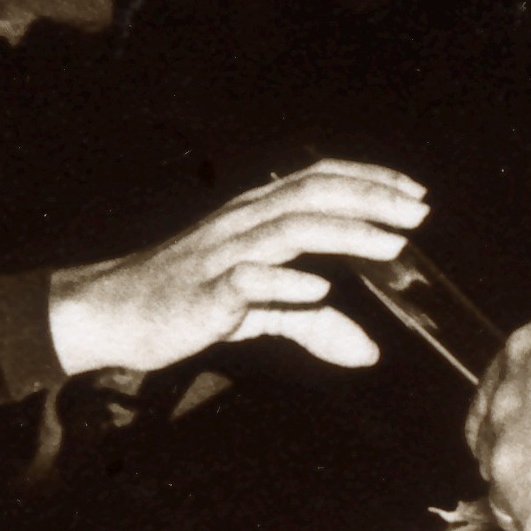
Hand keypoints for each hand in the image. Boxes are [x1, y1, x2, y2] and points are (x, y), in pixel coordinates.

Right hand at [47, 160, 426, 375]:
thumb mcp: (257, 310)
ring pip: (289, 227)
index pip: (318, 178)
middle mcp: (241, 222)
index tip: (413, 192)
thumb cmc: (186, 301)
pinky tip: (318, 286)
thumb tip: (368, 353)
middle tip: (419, 213)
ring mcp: (221, 254)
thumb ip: (311, 323)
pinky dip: (285, 280)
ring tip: (391, 245)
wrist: (111, 313)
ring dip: (345, 232)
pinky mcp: (203, 292)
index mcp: (253, 213)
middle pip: (312, 193)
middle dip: (370, 198)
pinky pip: (248, 279)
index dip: (368, 179)